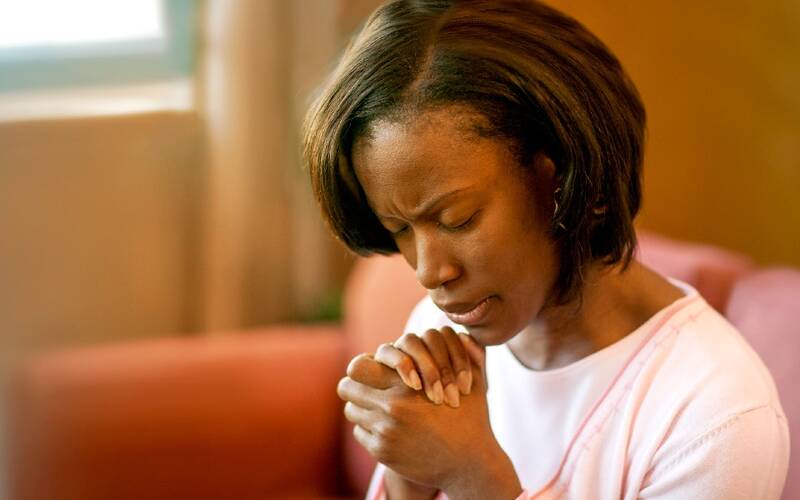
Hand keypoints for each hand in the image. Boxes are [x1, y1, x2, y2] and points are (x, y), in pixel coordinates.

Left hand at [337, 341, 520, 497]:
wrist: (469, 464)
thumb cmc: (470, 418)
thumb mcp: (472, 380)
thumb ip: (465, 353)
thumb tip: (464, 333)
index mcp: (407, 385)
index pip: (357, 367)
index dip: (362, 366)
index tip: (370, 369)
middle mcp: (391, 407)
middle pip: (346, 388)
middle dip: (355, 386)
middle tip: (366, 387)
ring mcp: (384, 431)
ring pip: (351, 410)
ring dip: (361, 407)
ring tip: (375, 407)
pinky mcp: (382, 452)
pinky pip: (360, 432)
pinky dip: (369, 429)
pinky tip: (385, 428)